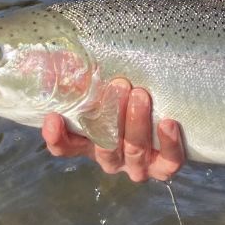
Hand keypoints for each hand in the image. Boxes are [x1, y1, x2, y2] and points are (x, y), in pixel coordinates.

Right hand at [40, 79, 186, 182]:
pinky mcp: (165, 165)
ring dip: (136, 123)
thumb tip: (66, 58)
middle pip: (105, 148)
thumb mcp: (104, 85)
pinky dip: (168, 143)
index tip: (54, 117)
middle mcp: (112, 157)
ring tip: (140, 95)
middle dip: (110, 116)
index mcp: (91, 142)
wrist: (170, 108)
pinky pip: (168, 161)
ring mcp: (138, 164)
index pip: (65, 147)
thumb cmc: (129, 94)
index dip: (57, 137)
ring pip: (134, 152)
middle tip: (118, 86)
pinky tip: (168, 123)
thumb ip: (84, 77)